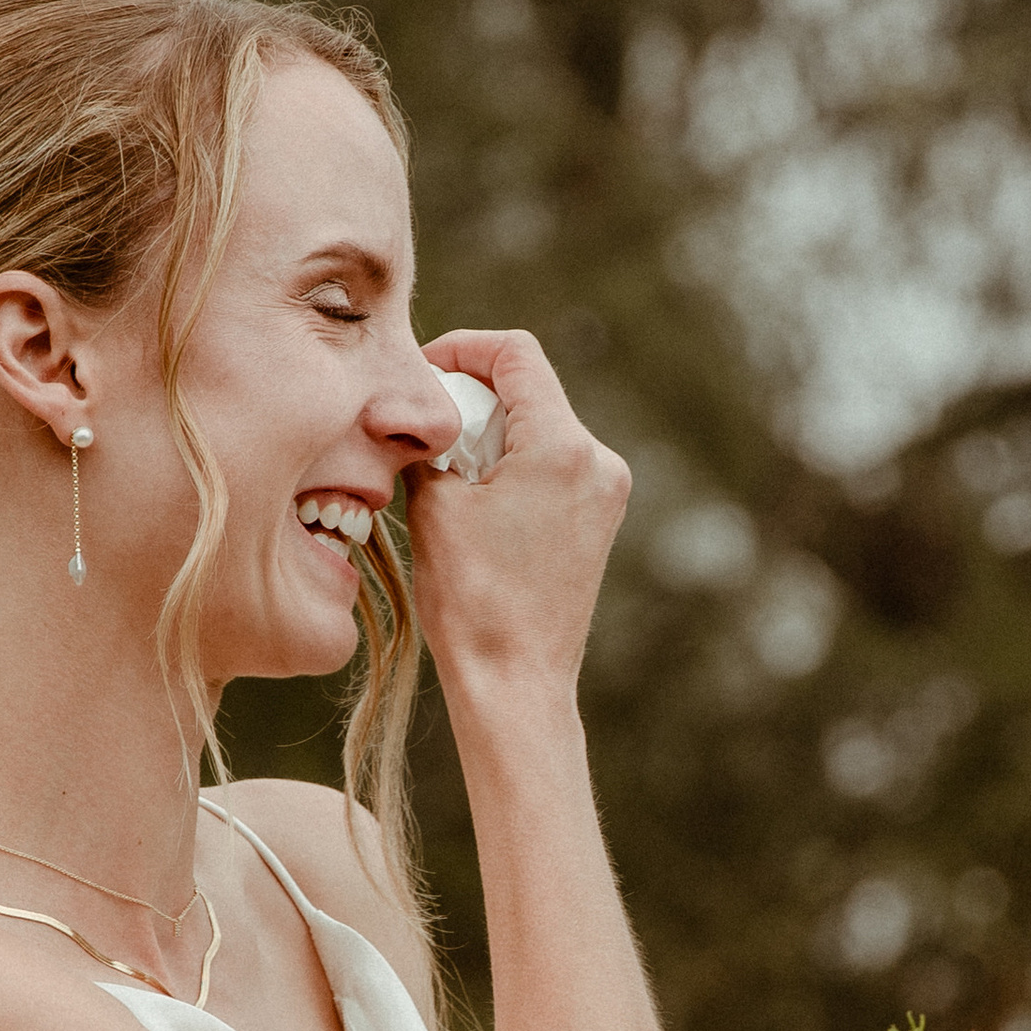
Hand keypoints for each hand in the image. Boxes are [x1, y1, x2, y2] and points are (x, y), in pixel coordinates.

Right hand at [404, 328, 629, 703]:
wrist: (516, 682)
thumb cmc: (472, 601)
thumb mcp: (435, 506)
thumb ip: (433, 442)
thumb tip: (423, 414)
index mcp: (562, 447)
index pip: (516, 354)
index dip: (463, 349)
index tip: (425, 373)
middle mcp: (598, 461)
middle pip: (531, 389)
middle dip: (474, 397)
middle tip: (426, 430)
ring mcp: (607, 492)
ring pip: (542, 427)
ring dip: (492, 433)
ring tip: (447, 474)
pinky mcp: (601, 519)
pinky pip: (554, 464)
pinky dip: (514, 464)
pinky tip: (476, 502)